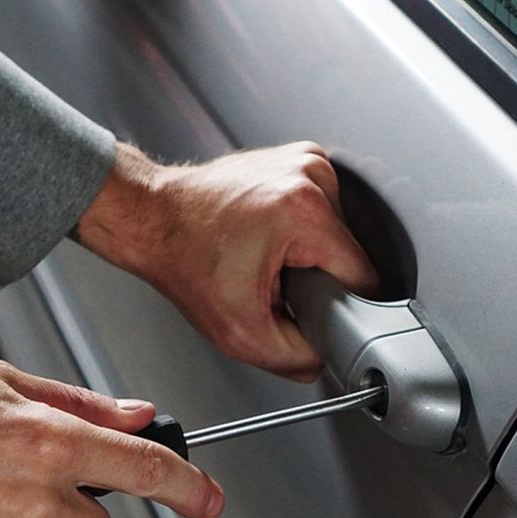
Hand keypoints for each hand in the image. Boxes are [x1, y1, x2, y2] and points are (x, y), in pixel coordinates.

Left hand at [75, 142, 379, 381]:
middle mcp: (311, 175)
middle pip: (349, 254)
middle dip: (319, 277)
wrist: (152, 218)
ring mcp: (306, 160)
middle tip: (274, 281)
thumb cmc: (184, 260)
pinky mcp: (299, 158)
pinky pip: (323, 211)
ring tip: (267, 256)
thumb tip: (326, 358)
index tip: (305, 305)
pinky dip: (302, 230)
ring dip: (310, 254)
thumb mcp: (241, 334)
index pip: (364, 276)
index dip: (339, 304)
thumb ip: (296, 358)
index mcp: (305, 212)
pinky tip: (270, 236)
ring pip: (338, 234)